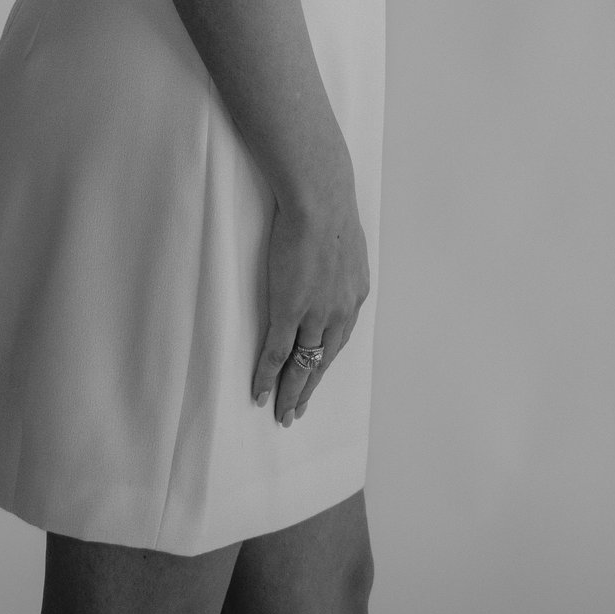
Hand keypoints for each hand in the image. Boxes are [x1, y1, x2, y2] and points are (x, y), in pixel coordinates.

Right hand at [251, 178, 370, 424]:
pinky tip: (260, 393)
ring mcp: (315, 313)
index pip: (338, 341)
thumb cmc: (329, 211)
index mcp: (354, 297)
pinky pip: (277, 352)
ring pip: (302, 364)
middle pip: (322, 361)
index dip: (323, 363)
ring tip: (281, 413)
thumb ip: (340, 268)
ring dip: (291, 392)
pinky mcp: (290, 309)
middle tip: (297, 412)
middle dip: (309, 388)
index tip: (314, 379)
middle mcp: (339, 312)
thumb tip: (332, 270)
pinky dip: (267, 377)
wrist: (319, 200)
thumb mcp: (346, 246)